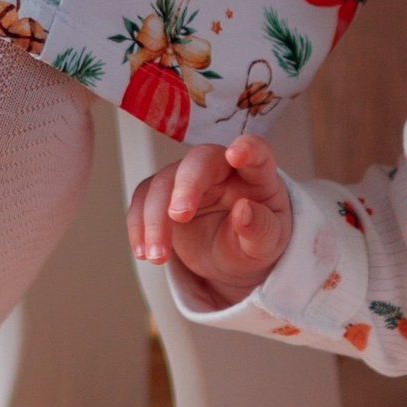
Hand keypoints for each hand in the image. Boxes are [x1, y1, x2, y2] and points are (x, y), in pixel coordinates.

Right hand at [129, 138, 293, 300]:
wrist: (232, 257)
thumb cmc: (254, 242)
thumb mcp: (267, 245)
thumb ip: (260, 229)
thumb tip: (244, 211)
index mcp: (255, 175)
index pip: (256, 152)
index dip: (247, 149)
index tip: (236, 154)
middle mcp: (220, 168)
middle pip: (198, 162)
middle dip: (186, 186)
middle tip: (179, 215)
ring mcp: (189, 179)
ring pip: (163, 182)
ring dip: (155, 219)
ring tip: (157, 257)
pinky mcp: (164, 194)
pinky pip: (143, 199)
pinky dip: (138, 225)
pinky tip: (143, 253)